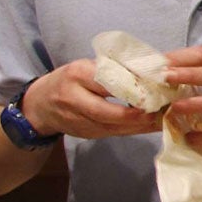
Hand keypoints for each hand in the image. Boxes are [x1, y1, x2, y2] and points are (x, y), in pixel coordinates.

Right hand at [21, 59, 160, 140]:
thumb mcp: (87, 67)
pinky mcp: (83, 134)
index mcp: (77, 75)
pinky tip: (149, 127)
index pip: (105, 82)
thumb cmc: (71, 80)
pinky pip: (110, 133)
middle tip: (157, 111)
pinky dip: (131, 130)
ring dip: (137, 125)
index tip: (153, 90)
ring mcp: (75, 119)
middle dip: (132, 115)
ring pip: (109, 126)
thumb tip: (152, 69)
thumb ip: (114, 69)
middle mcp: (73, 98)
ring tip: (161, 120)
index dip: (129, 88)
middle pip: (104, 111)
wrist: (40, 104)